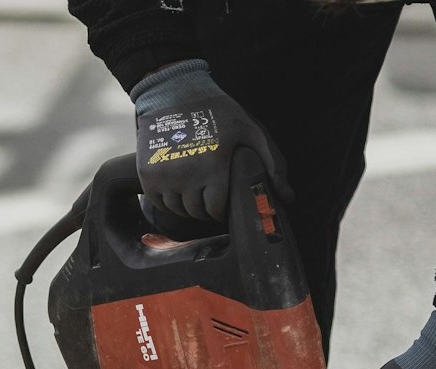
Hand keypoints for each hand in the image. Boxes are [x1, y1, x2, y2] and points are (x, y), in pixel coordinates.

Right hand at [131, 60, 288, 221]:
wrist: (173, 90)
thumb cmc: (217, 110)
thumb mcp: (250, 130)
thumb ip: (273, 163)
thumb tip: (288, 198)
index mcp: (214, 167)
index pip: (216, 209)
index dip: (221, 208)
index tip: (223, 201)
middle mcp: (187, 175)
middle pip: (196, 212)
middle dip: (205, 208)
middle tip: (209, 197)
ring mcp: (164, 175)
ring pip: (177, 209)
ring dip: (186, 206)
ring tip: (194, 192)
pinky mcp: (147, 173)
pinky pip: (158, 202)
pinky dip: (167, 201)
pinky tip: (177, 188)